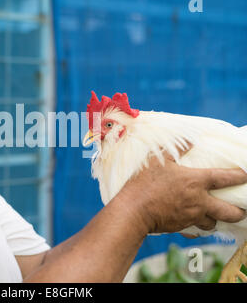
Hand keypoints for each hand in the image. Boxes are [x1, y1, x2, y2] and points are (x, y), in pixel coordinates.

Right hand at [116, 146, 246, 233]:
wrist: (133, 210)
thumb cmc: (144, 182)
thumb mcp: (158, 159)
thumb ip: (177, 148)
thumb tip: (191, 138)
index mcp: (195, 181)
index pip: (224, 178)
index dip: (238, 176)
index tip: (245, 175)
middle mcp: (198, 201)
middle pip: (228, 211)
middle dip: (238, 212)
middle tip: (241, 211)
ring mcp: (190, 216)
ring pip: (212, 223)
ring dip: (214, 220)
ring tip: (213, 216)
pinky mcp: (181, 227)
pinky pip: (195, 231)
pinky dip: (196, 229)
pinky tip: (193, 226)